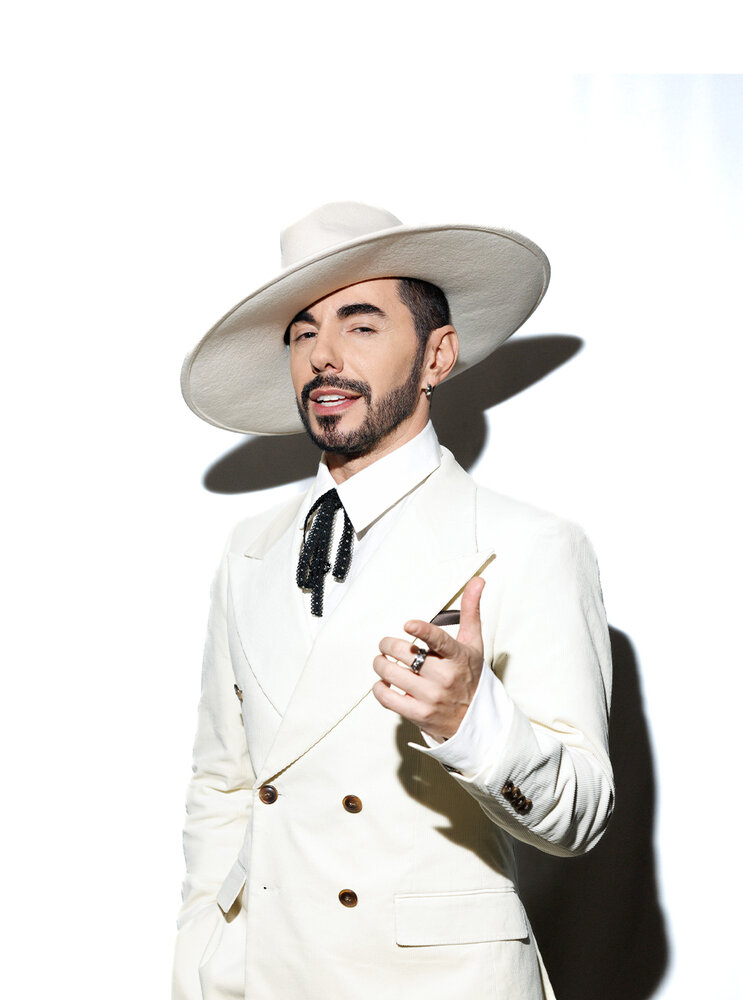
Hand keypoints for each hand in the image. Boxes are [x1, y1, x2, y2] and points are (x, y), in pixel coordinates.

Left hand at [372, 577, 485, 741]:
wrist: (476, 718)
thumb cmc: (471, 675)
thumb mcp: (474, 642)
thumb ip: (470, 610)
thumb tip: (477, 581)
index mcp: (458, 657)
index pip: (440, 641)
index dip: (422, 631)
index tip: (408, 624)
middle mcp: (445, 678)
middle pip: (406, 654)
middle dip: (388, 644)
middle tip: (386, 644)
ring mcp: (431, 697)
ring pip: (392, 674)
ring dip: (380, 663)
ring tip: (382, 659)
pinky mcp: (419, 714)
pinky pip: (387, 698)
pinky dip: (378, 688)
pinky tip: (383, 682)